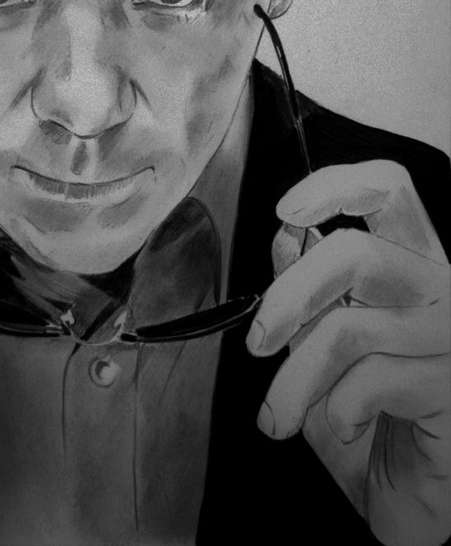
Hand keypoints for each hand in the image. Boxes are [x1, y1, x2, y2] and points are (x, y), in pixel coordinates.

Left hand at [246, 160, 450, 545]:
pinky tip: (346, 427)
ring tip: (278, 415)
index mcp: (409, 262)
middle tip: (257, 343)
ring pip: (351, 328)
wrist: (409, 504)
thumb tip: (288, 235)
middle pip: (357, 252)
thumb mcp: (319, 348)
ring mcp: (450, 333)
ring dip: (297, 379)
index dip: (336, 185)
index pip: (390, 190)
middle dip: (290, 297)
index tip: (286, 210)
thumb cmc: (365, 421)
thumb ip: (306, 287)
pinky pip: (372, 381)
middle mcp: (439, 285)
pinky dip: (337, 411)